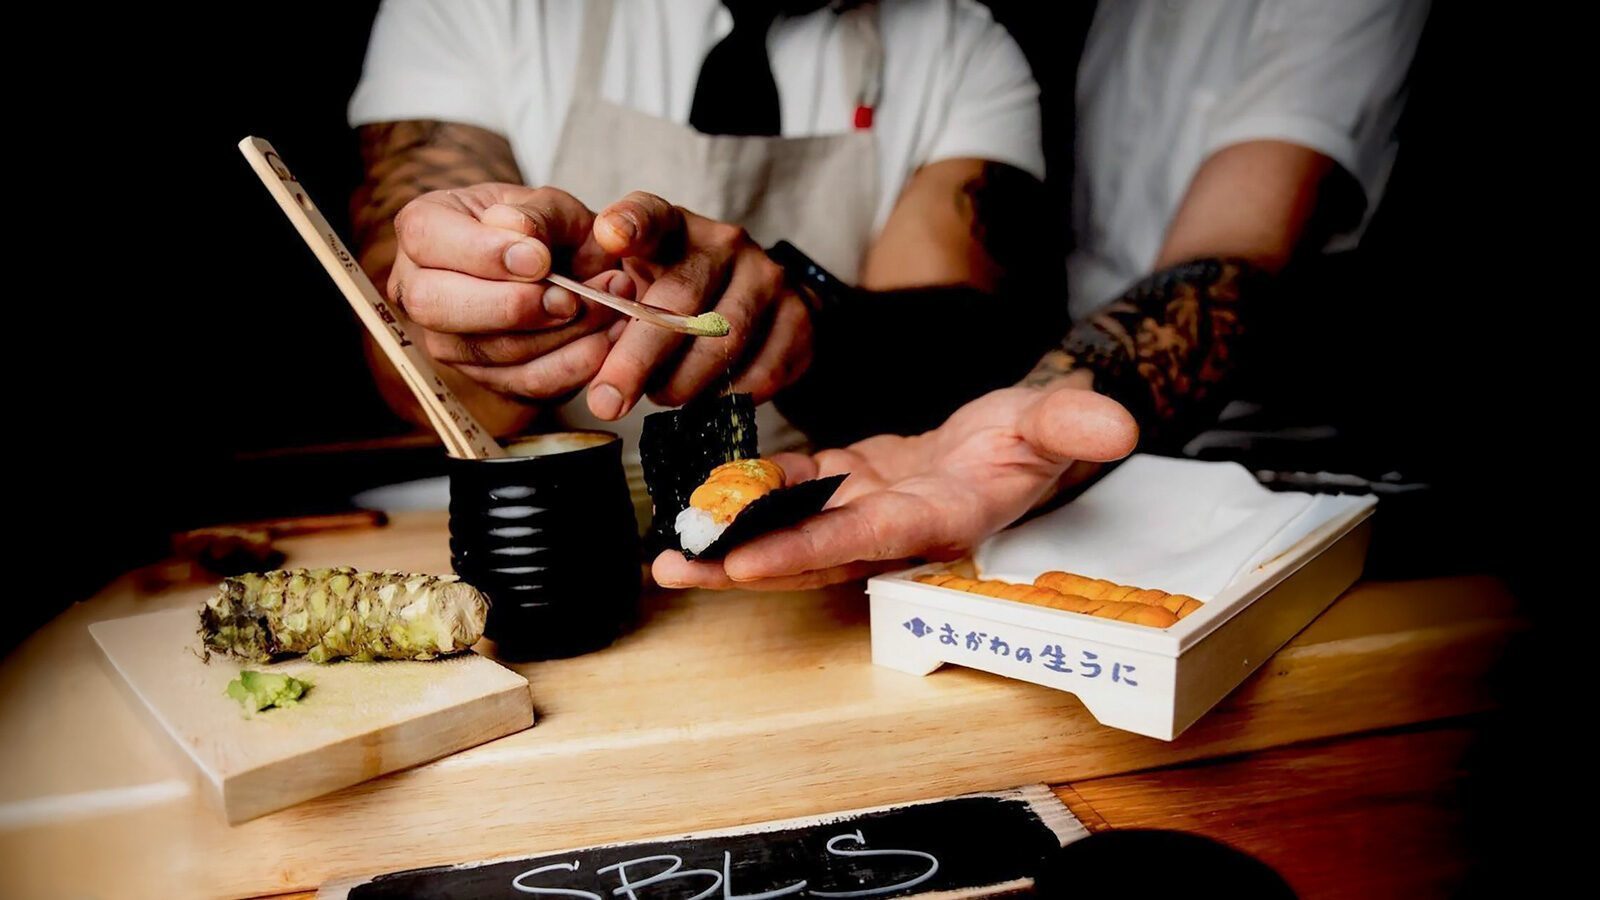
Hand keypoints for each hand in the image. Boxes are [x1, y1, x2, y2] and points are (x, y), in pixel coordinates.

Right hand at [389, 183, 627, 401]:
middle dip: (510, 306)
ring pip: (486, 351)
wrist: (572, 267)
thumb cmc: (549, 228)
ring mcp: (448, 340)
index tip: (540, 259)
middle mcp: (421, 288)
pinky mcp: (487, 377)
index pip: (426, 239)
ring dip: (557, 335)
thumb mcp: (552, 204)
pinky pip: (526, 382)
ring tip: (604, 307)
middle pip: (436, 307)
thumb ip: (538, 214)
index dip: (482, 253)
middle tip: (568, 297)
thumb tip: (518, 233)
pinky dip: (574, 364)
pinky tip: (604, 339)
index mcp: (425, 229)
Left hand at [583, 192, 812, 419]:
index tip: (610, 235)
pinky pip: (761, 372)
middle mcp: (724, 243)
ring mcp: (767, 278)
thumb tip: (593, 371)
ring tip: (661, 397)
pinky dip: (726, 397)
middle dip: (638, 358)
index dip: (631, 223)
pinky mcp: (799, 317)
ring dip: (683, 383)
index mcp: (674, 227)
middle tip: (607, 401)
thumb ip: (610, 309)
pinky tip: (706, 401)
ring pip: (723, 341)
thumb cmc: (677, 298)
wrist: (760, 304)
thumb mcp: (638, 285)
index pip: (651, 216)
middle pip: (681, 300)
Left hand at [652, 379, 1137, 589]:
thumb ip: (1074, 424)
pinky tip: (702, 494)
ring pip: (790, 532)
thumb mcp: (1058, 422)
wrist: (1017, 442)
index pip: (867, 538)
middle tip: (677, 570)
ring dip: (732, 542)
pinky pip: (791, 492)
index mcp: (941, 518)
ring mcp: (866, 509)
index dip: (807, 552)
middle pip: (810, 555)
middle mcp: (894, 527)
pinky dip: (749, 494)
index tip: (746, 563)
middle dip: (745, 566)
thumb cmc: (1038, 437)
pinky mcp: (848, 483)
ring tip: (669, 553)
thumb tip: (1117, 426)